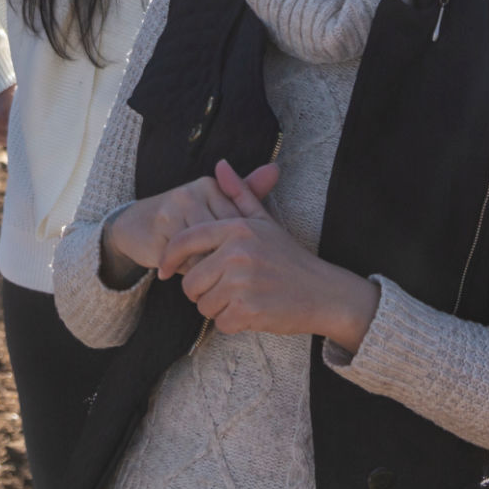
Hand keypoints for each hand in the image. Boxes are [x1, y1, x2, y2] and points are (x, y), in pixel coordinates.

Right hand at [102, 160, 280, 281]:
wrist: (136, 226)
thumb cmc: (185, 218)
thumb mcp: (215, 207)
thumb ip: (245, 192)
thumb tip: (276, 168)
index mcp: (210, 185)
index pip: (237, 221)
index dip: (239, 245)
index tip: (240, 260)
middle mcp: (192, 193)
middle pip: (222, 237)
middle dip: (224, 259)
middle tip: (227, 273)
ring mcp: (173, 210)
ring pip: (204, 250)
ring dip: (206, 267)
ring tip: (206, 274)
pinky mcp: (159, 231)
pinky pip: (184, 260)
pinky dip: (188, 271)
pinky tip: (185, 273)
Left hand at [162, 163, 379, 351]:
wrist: (324, 292)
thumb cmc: (290, 258)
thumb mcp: (264, 222)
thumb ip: (240, 193)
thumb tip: (220, 165)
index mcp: (237, 229)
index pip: (185, 241)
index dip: (169, 258)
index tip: (165, 270)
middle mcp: (237, 253)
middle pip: (190, 281)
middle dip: (201, 291)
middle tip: (224, 290)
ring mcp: (242, 282)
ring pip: (203, 305)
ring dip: (217, 308)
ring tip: (241, 299)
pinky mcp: (248, 309)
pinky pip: (220, 323)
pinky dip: (232, 323)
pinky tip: (251, 312)